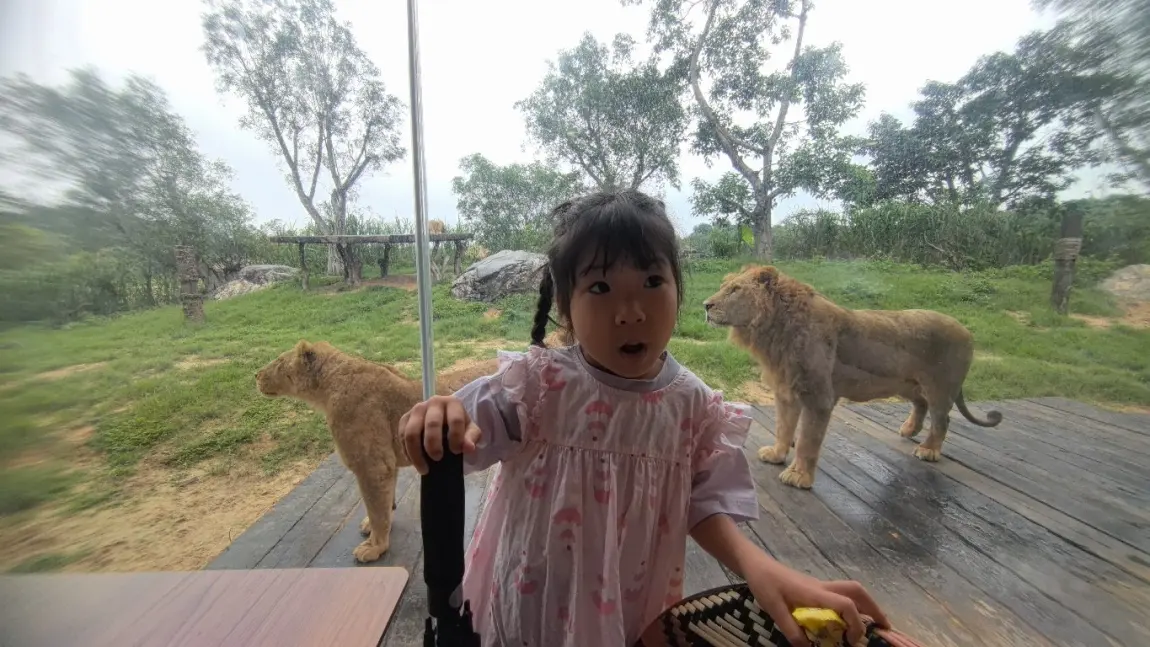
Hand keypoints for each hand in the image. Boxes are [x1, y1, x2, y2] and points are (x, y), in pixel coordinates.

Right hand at [399, 395, 482, 474]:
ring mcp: (417, 410)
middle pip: (431, 424)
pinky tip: (414, 462)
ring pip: (411, 432)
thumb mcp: (470, 430)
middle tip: (437, 459)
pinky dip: (407, 452)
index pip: (455, 420)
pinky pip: (401, 436)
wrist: (444, 421)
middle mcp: (433, 402)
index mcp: (452, 403)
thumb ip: (471, 438)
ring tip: (424, 468)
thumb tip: (468, 448)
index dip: (456, 437)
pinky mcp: (405, 418)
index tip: (457, 451)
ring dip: (416, 453)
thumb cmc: (458, 427)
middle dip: (434, 445)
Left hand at [744, 557, 889, 646]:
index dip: (855, 623)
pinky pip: (841, 594)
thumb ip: (791, 629)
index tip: (850, 641)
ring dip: (866, 605)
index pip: (845, 604)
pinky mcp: (815, 588)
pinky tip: (847, 619)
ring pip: (851, 590)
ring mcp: (820, 586)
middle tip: (884, 627)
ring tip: (872, 624)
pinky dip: (852, 605)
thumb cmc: (764, 584)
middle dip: (874, 608)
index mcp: (815, 592)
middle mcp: (822, 587)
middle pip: (857, 591)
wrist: (756, 565)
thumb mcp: (774, 609)